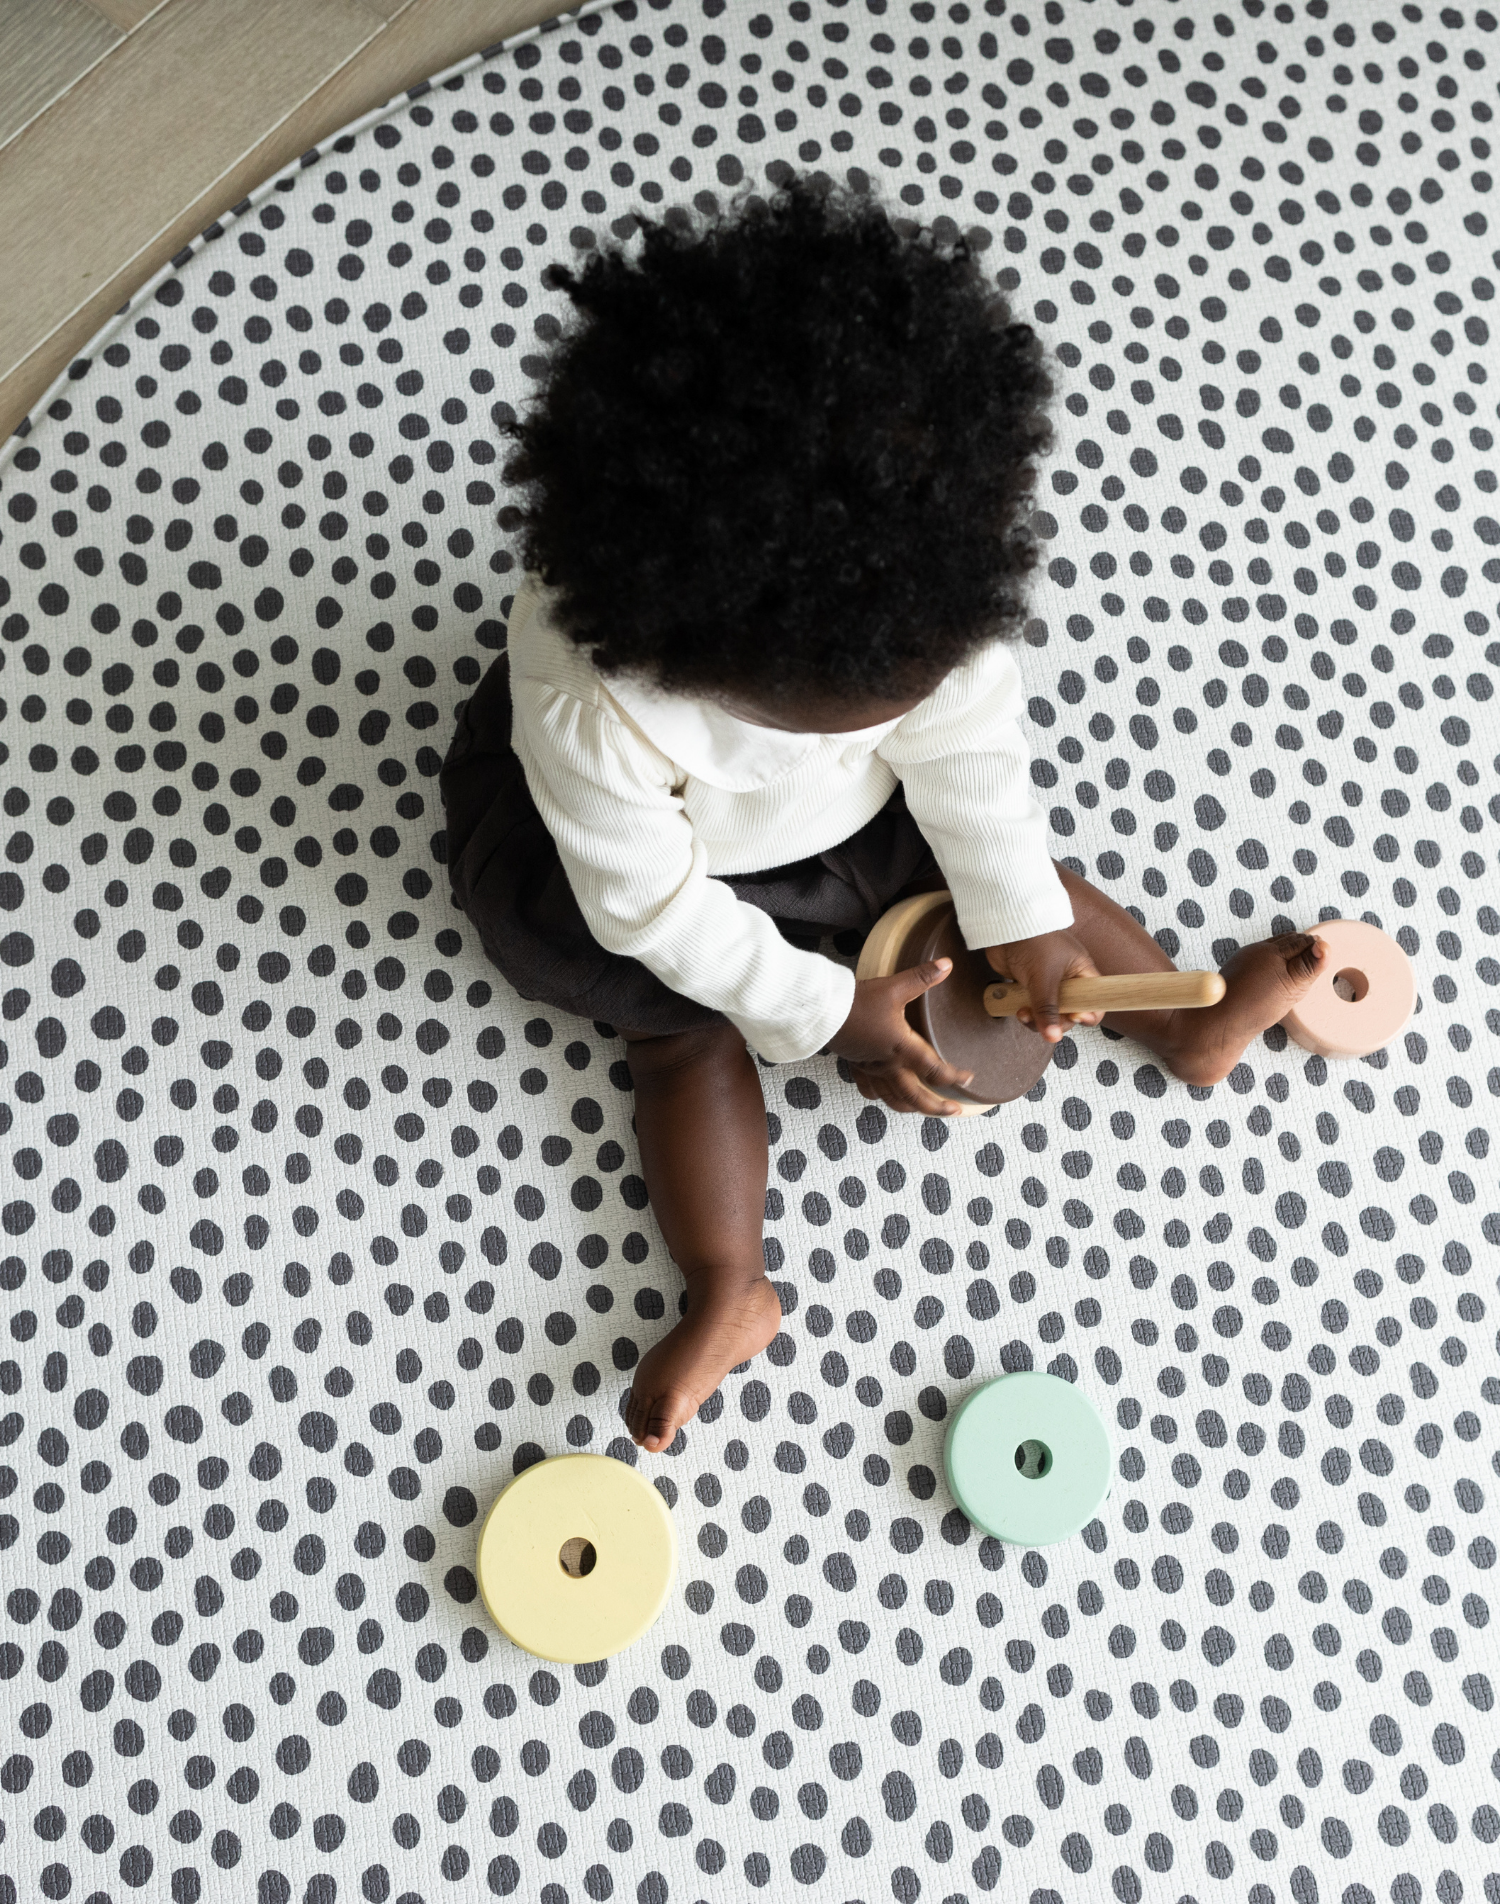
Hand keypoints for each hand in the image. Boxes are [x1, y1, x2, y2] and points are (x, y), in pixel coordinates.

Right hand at [827, 959, 977, 1115]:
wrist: (822, 1010)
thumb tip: (946, 965)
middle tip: (955, 1111)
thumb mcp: (894, 987)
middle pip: (916, 1097)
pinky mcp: (857, 1066)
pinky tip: (885, 1095)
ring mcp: (871, 1069)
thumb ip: (922, 977)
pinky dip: (881, 1096)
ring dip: (912, 1108)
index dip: (955, 1076)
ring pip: (894, 1099)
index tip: (968, 1077)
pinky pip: (870, 1089)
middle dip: (938, 1107)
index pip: (935, 1070)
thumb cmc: (856, 1002)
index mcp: (901, 1048)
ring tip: (925, 1110)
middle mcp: (888, 1065)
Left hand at [985, 929, 1101, 1042]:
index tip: (1072, 1017)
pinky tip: (1018, 1010)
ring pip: (1049, 1014)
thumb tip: (1053, 1036)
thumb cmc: (1033, 940)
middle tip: (1044, 1022)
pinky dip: (1026, 1013)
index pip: (1095, 1003)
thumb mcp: (1045, 977)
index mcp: (1082, 973)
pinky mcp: (1030, 986)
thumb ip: (1048, 1008)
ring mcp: (1048, 984)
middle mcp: (1068, 980)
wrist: (1004, 927)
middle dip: (1055, 1021)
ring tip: (1023, 1014)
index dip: (1086, 1015)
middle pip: (1069, 1013)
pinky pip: (1033, 1009)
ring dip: (1037, 1020)